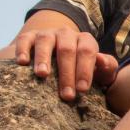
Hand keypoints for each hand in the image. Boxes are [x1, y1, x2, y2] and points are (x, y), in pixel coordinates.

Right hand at [0, 28, 117, 101]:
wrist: (59, 56)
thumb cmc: (82, 68)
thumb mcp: (100, 70)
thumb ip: (107, 67)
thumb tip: (102, 61)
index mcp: (85, 40)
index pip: (87, 51)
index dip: (85, 70)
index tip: (82, 90)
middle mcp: (66, 34)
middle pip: (67, 49)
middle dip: (67, 73)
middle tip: (66, 95)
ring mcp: (47, 34)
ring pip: (45, 41)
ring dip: (43, 58)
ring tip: (42, 75)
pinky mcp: (30, 37)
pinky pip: (25, 39)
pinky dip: (23, 49)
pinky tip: (22, 62)